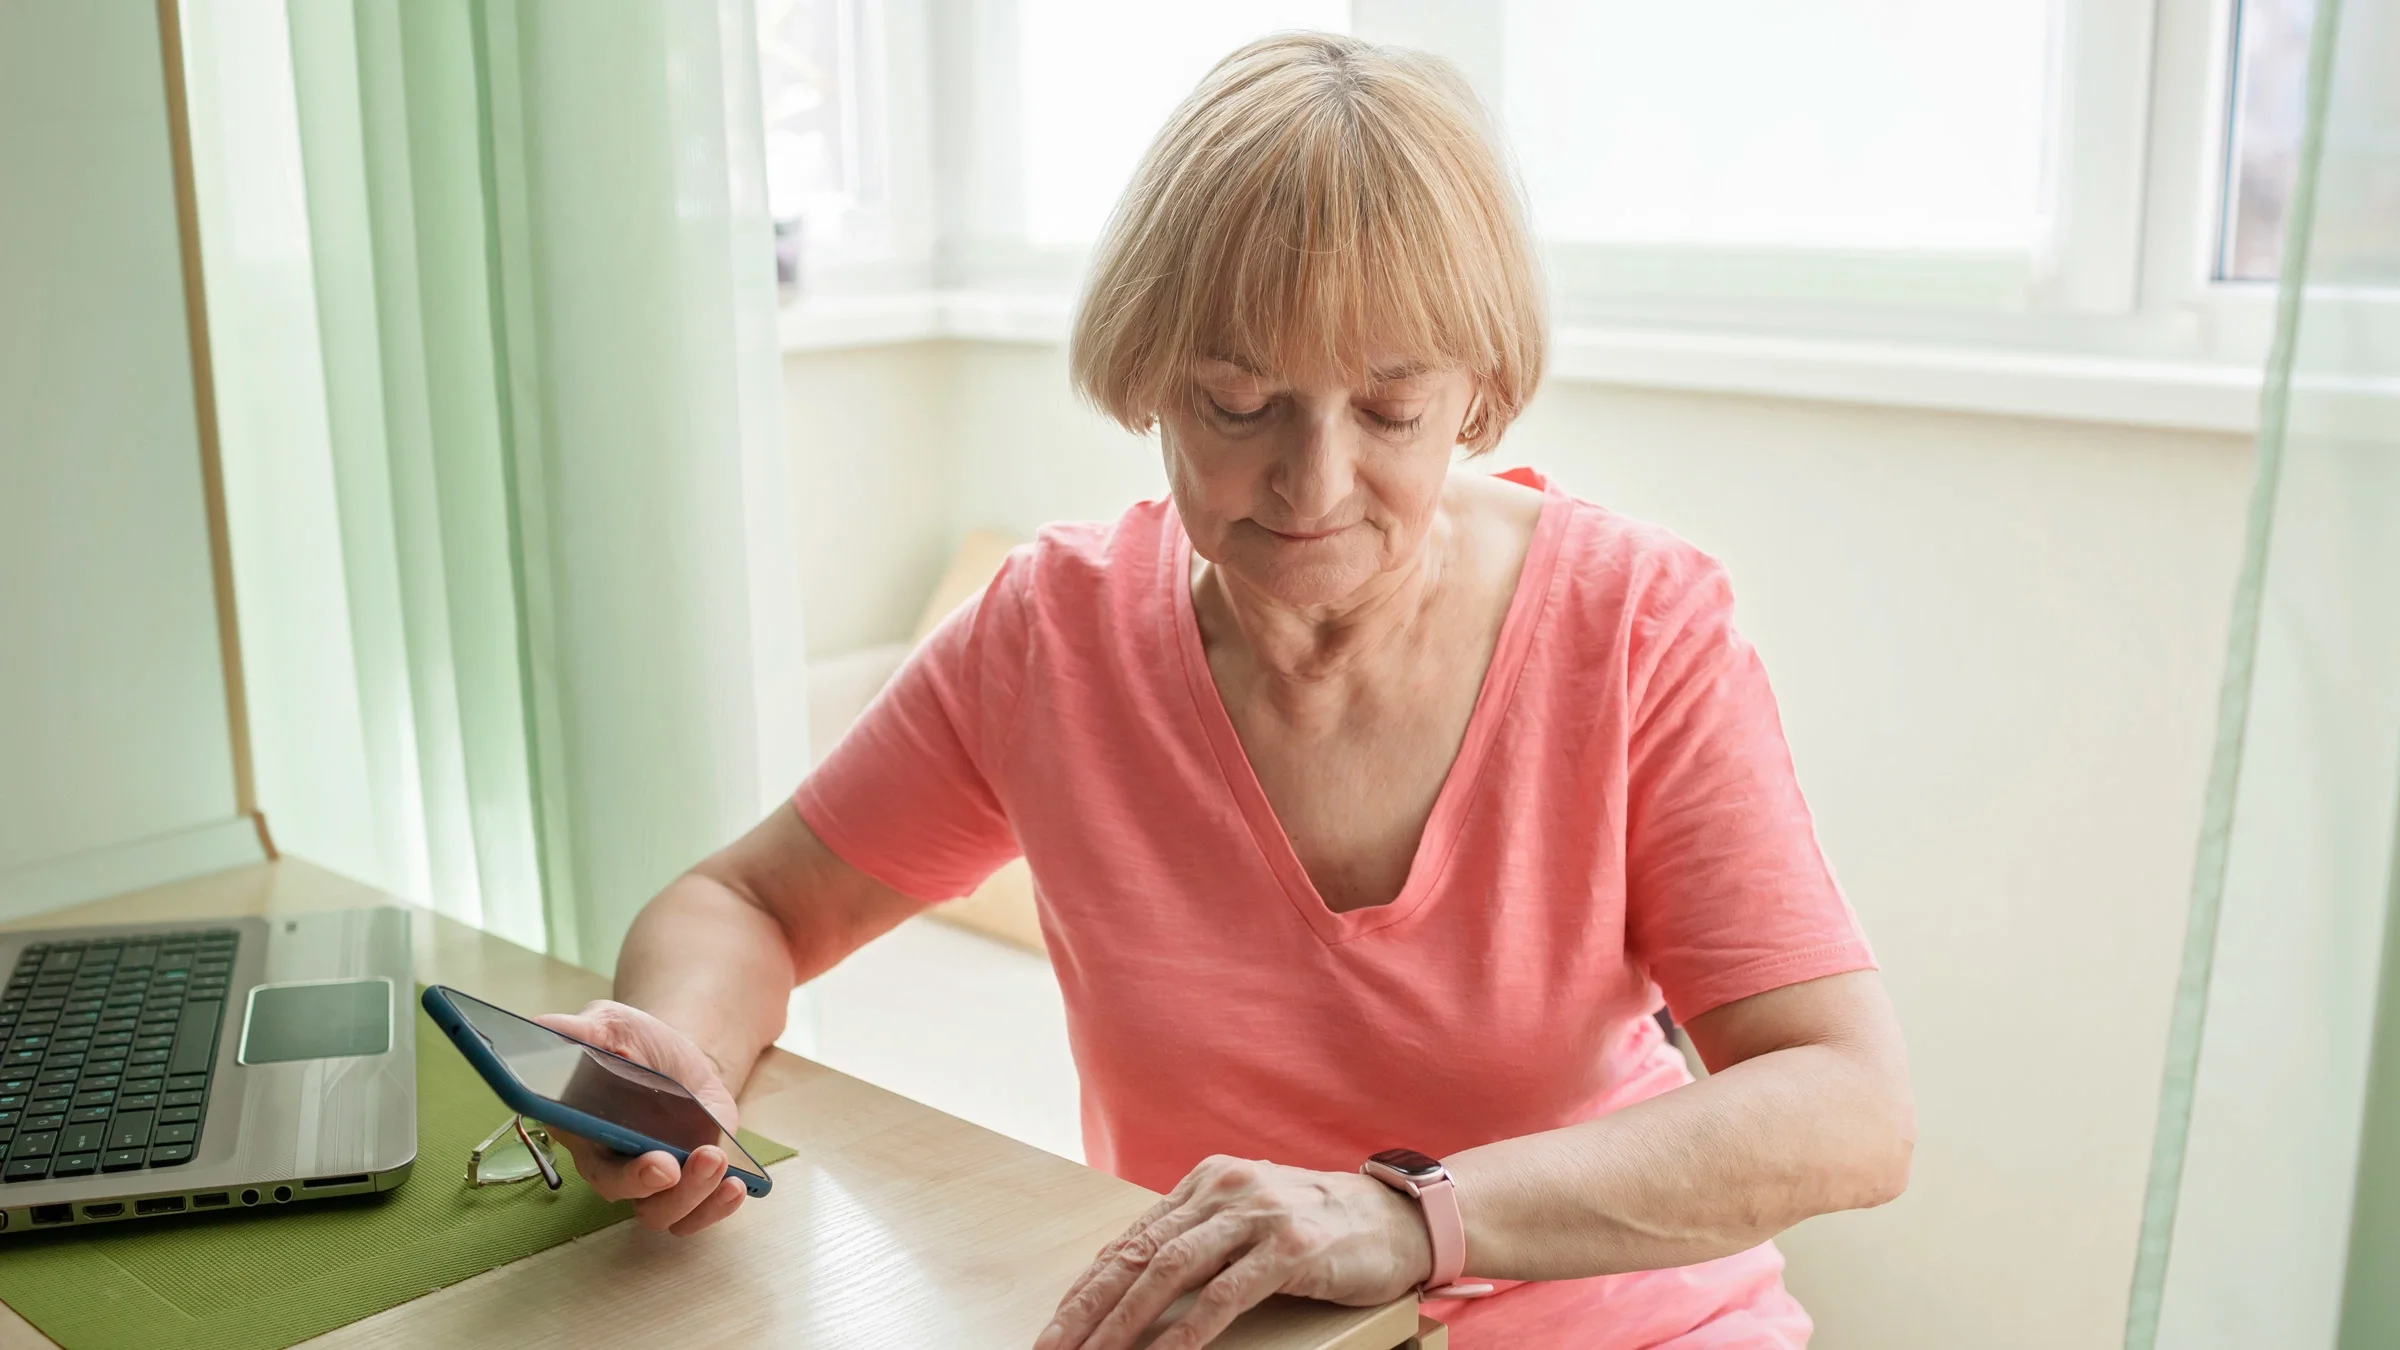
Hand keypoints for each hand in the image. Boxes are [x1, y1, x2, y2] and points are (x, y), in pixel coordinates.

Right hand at [532, 1000, 749, 1236]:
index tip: (640, 1156)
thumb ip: (582, 1031)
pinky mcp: (687, 1183)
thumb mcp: (612, 1026)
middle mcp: (609, 1162)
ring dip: (689, 1195)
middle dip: (644, 1183)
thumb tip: (542, 1028)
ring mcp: (649, 1178)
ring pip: (658, 1211)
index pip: (582, 1154)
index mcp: (580, 1128)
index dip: (604, 1163)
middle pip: (618, 1190)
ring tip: (715, 1159)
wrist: (678, 1057)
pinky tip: (734, 1185)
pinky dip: (713, 1209)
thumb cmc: (635, 1044)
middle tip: (670, 1165)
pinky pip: (693, 1216)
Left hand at [1035, 1155, 1431, 1349]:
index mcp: (1209, 1181)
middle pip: (1140, 1253)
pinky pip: (1226, 1295)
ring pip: (1171, 1271)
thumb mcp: (1251, 1217)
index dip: (1090, 1284)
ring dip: (1125, 1322)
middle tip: (1053, 1345)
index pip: (1134, 1237)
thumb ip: (1198, 1236)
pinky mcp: (1292, 1248)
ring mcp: (1259, 1216)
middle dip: (1089, 1305)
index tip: (1058, 1323)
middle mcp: (1227, 1190)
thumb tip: (1131, 1275)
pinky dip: (1188, 1331)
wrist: (1400, 1218)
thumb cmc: (1322, 1224)